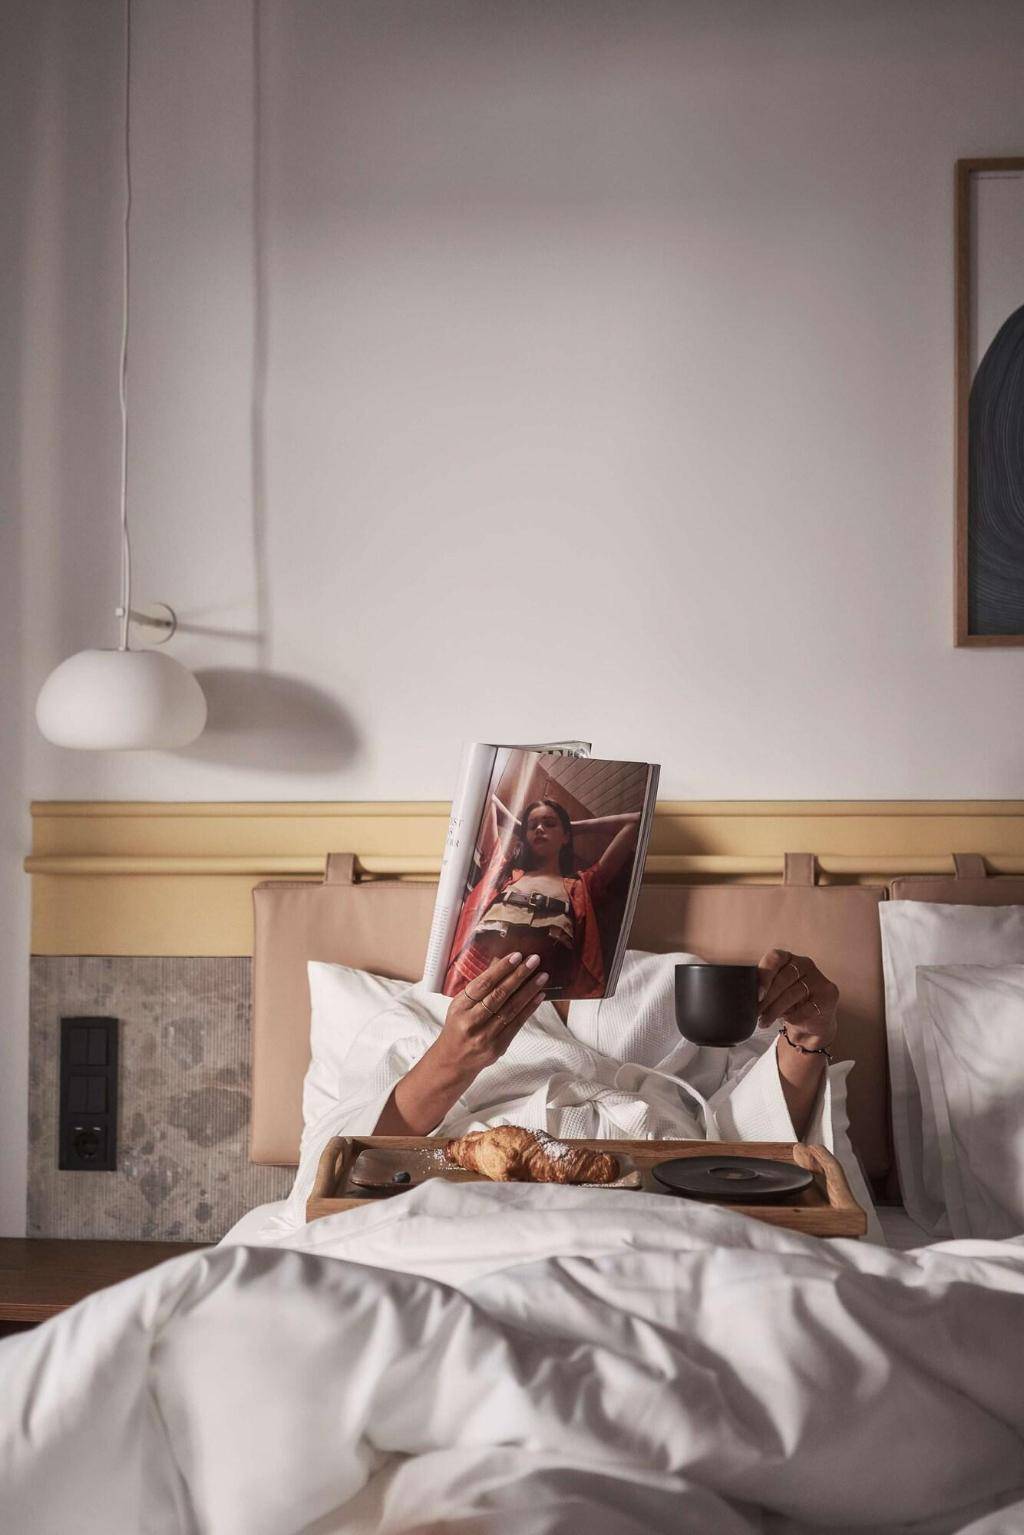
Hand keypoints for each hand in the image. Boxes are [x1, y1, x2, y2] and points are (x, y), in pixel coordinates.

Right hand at [434, 952, 548, 1080]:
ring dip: (529, 990)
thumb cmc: (458, 1026)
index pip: (483, 984)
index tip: (517, 956)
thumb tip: (501, 963)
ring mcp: (486, 1036)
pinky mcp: (498, 1046)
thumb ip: (479, 987)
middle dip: (519, 975)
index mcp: (459, 1007)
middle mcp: (472, 1022)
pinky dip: (529, 1008)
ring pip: (511, 1009)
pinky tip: (539, 996)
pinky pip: (517, 1023)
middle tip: (534, 960)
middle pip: (499, 995)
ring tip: (542, 976)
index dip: (501, 969)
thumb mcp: (460, 1005)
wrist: (454, 1060)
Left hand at [755, 948, 838, 1051]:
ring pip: (792, 994)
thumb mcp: (773, 991)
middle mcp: (806, 964)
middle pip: (783, 978)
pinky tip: (786, 1021)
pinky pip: (806, 1008)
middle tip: (756, 1013)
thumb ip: (762, 987)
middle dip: (766, 999)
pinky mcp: (829, 995)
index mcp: (789, 958)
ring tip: (763, 1021)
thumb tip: (744, 994)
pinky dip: (793, 1017)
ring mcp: (819, 978)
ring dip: (774, 1011)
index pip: (775, 957)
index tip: (757, 994)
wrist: (812, 1020)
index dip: (764, 975)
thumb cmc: (788, 1002)